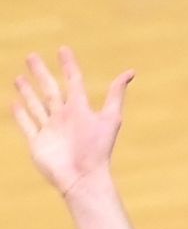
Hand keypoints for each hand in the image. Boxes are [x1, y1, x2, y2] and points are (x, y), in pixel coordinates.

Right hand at [12, 48, 134, 195]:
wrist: (83, 178)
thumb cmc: (97, 150)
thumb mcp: (109, 118)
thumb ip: (116, 95)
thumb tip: (131, 71)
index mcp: (79, 110)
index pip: (73, 81)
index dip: (69, 66)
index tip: (63, 50)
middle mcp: (64, 118)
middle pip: (50, 90)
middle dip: (41, 73)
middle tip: (32, 56)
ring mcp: (50, 130)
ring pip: (36, 105)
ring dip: (27, 92)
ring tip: (19, 77)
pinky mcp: (38, 143)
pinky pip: (27, 126)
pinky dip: (20, 115)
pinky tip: (14, 103)